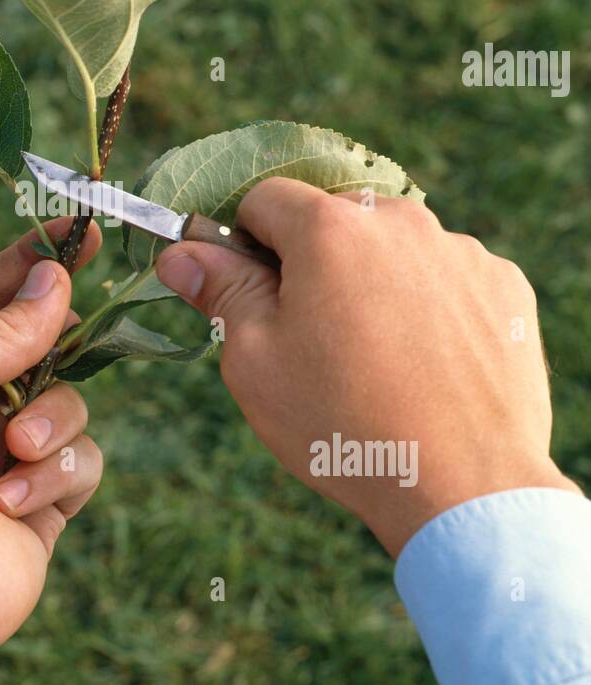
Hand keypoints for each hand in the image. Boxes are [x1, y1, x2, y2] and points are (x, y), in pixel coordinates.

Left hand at [0, 220, 103, 678]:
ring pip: (72, 404)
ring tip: (10, 456)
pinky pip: (82, 463)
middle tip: (82, 311)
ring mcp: (8, 456)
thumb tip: (55, 283)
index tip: (79, 231)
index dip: (31, 262)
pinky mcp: (43, 504)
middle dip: (63, 333)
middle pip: (41, 347)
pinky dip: (52, 478)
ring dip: (48, 425)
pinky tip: (10, 506)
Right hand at [155, 178, 577, 555]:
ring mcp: (461, 251)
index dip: (246, 242)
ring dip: (374, 284)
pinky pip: (448, 279)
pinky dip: (430, 308)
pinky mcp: (504, 286)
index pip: (266, 199)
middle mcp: (401, 221)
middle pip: (335, 221)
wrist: (464, 485)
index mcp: (330, 229)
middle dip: (314, 265)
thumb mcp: (256, 360)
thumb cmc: (342, 424)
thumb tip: (180, 253)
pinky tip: (425, 367)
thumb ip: (221, 291)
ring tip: (376, 364)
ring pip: (394, 250)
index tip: (250, 292)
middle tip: (312, 340)